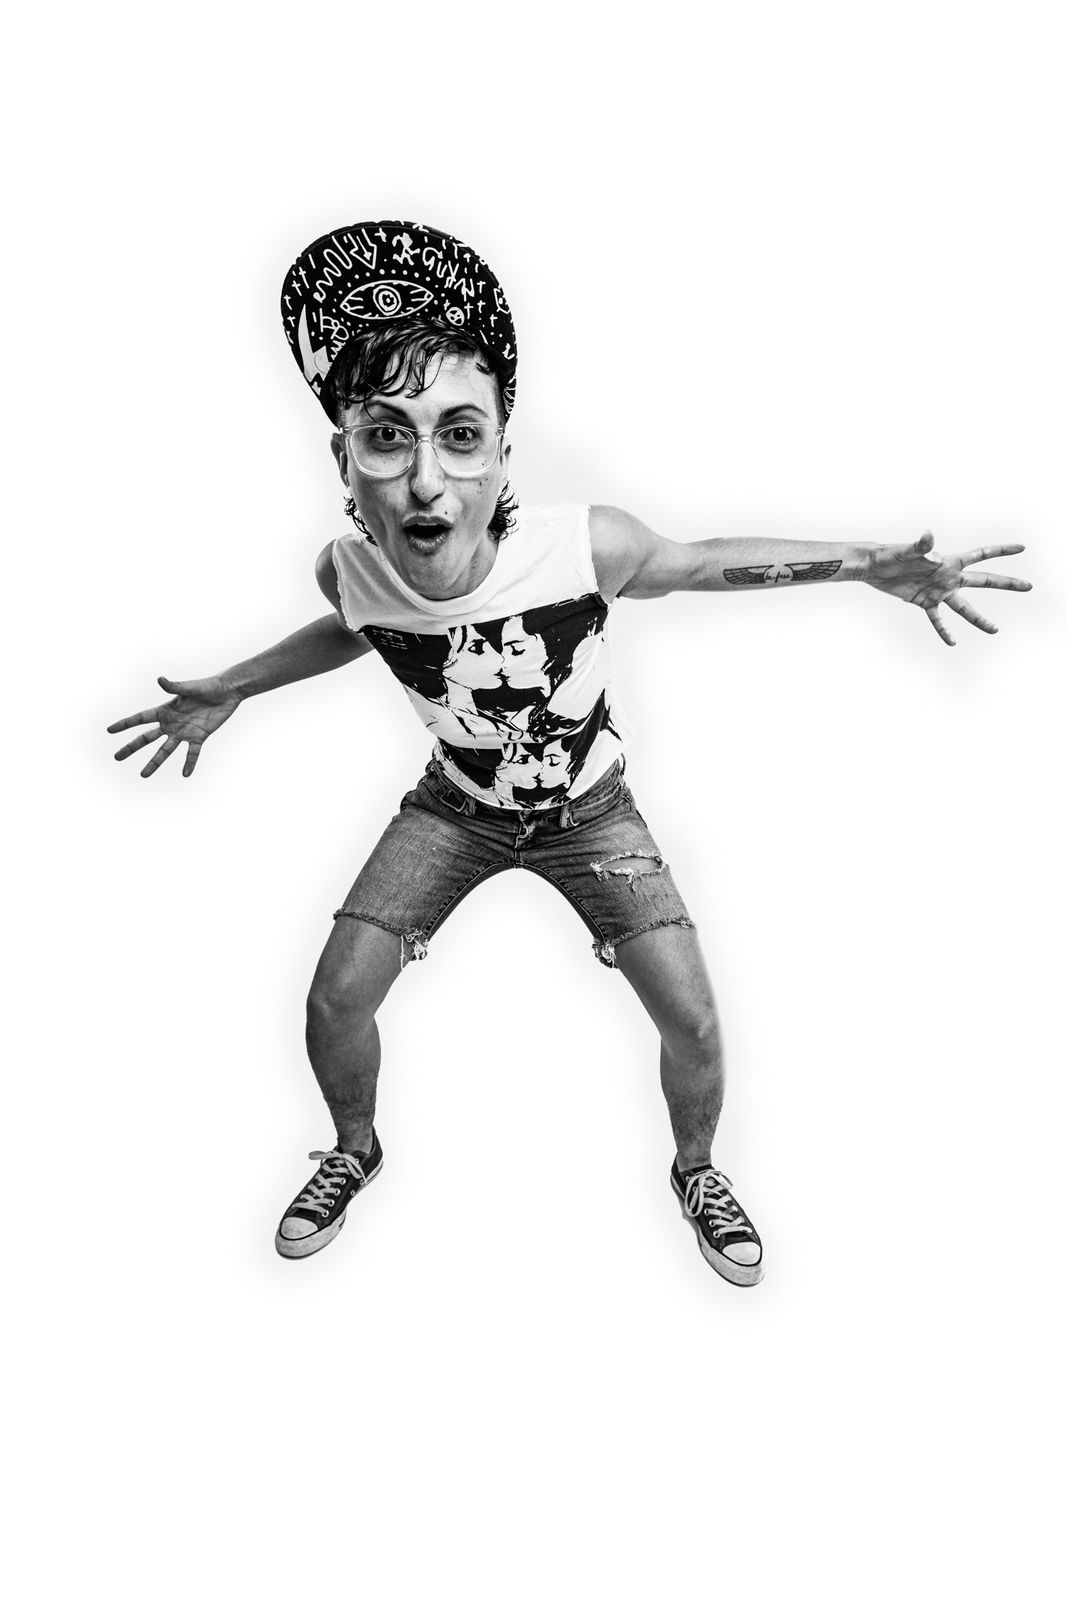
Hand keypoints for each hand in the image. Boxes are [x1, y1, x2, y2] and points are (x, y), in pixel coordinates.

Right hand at [107, 675, 241, 776]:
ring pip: (165, 750)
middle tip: (117, 757)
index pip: (141, 718)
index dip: (125, 724)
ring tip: (143, 775)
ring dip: (155, 762)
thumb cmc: (208, 686)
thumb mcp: (190, 687)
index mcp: (166, 709)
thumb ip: (175, 686)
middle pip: (147, 738)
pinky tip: (185, 774)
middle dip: (131, 747)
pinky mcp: (199, 737)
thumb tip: (160, 679)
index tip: (109, 730)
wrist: (228, 692)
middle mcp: (171, 723)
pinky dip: (189, 763)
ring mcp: (184, 732)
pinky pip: (192, 753)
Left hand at [865, 530, 1031, 644]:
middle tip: (1028, 586)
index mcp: (949, 561)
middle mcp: (949, 576)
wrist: (874, 568)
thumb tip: (928, 535)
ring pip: (965, 608)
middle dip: (1006, 584)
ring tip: (995, 630)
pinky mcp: (924, 602)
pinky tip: (952, 642)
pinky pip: (938, 620)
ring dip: (980, 619)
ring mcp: (938, 590)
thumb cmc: (890, 554)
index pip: (981, 554)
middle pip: (983, 581)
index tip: (1021, 548)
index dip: (1001, 551)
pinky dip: (944, 631)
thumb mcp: (906, 551)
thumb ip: (920, 546)